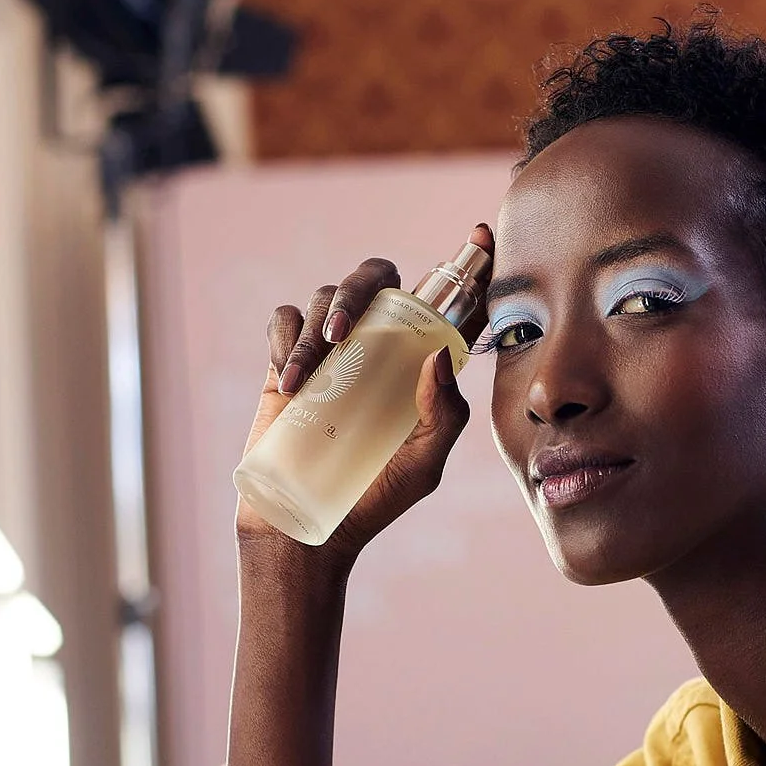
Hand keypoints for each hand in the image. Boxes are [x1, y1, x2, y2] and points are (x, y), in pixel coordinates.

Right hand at [236, 225, 494, 561]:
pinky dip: (286, 337)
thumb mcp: (423, 465)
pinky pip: (285, 320)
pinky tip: (290, 378)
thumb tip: (436, 356)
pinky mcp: (288, 363)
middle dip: (359, 286)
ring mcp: (331, 353)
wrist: (305, 530)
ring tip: (311, 372)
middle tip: (345, 329)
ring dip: (317, 323)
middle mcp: (378, 348)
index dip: (465, 266)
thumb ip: (443, 416)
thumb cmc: (374, 500)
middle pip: (374, 278)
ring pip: (325, 295)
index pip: (445, 304)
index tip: (480, 236)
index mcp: (418, 364)